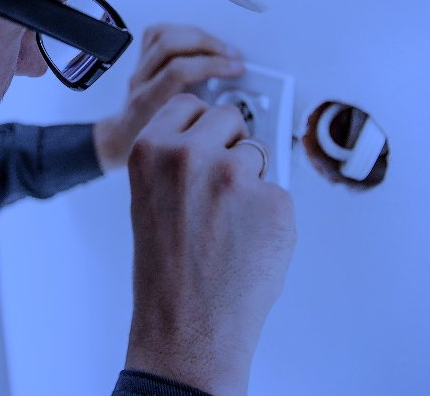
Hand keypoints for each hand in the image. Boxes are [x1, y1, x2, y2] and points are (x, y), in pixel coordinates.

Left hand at [94, 24, 244, 170]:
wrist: (124, 138)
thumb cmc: (150, 142)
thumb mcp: (180, 140)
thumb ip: (203, 123)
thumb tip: (238, 109)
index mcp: (148, 102)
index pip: (178, 70)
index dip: (211, 64)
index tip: (235, 69)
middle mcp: (140, 80)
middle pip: (169, 45)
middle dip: (207, 44)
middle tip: (231, 56)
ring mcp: (139, 68)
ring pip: (163, 34)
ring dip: (198, 35)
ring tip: (219, 46)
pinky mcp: (141, 58)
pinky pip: (157, 32)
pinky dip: (182, 30)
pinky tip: (198, 39)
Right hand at [123, 95, 296, 395]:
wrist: (187, 326)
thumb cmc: (166, 269)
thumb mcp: (149, 196)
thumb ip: (175, 159)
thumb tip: (218, 139)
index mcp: (152, 149)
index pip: (189, 103)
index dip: (201, 125)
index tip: (205, 139)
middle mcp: (191, 154)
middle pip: (229, 117)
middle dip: (230, 144)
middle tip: (219, 187)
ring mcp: (235, 176)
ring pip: (259, 153)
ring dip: (252, 179)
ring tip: (230, 222)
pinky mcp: (274, 201)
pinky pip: (280, 191)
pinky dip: (270, 214)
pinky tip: (248, 241)